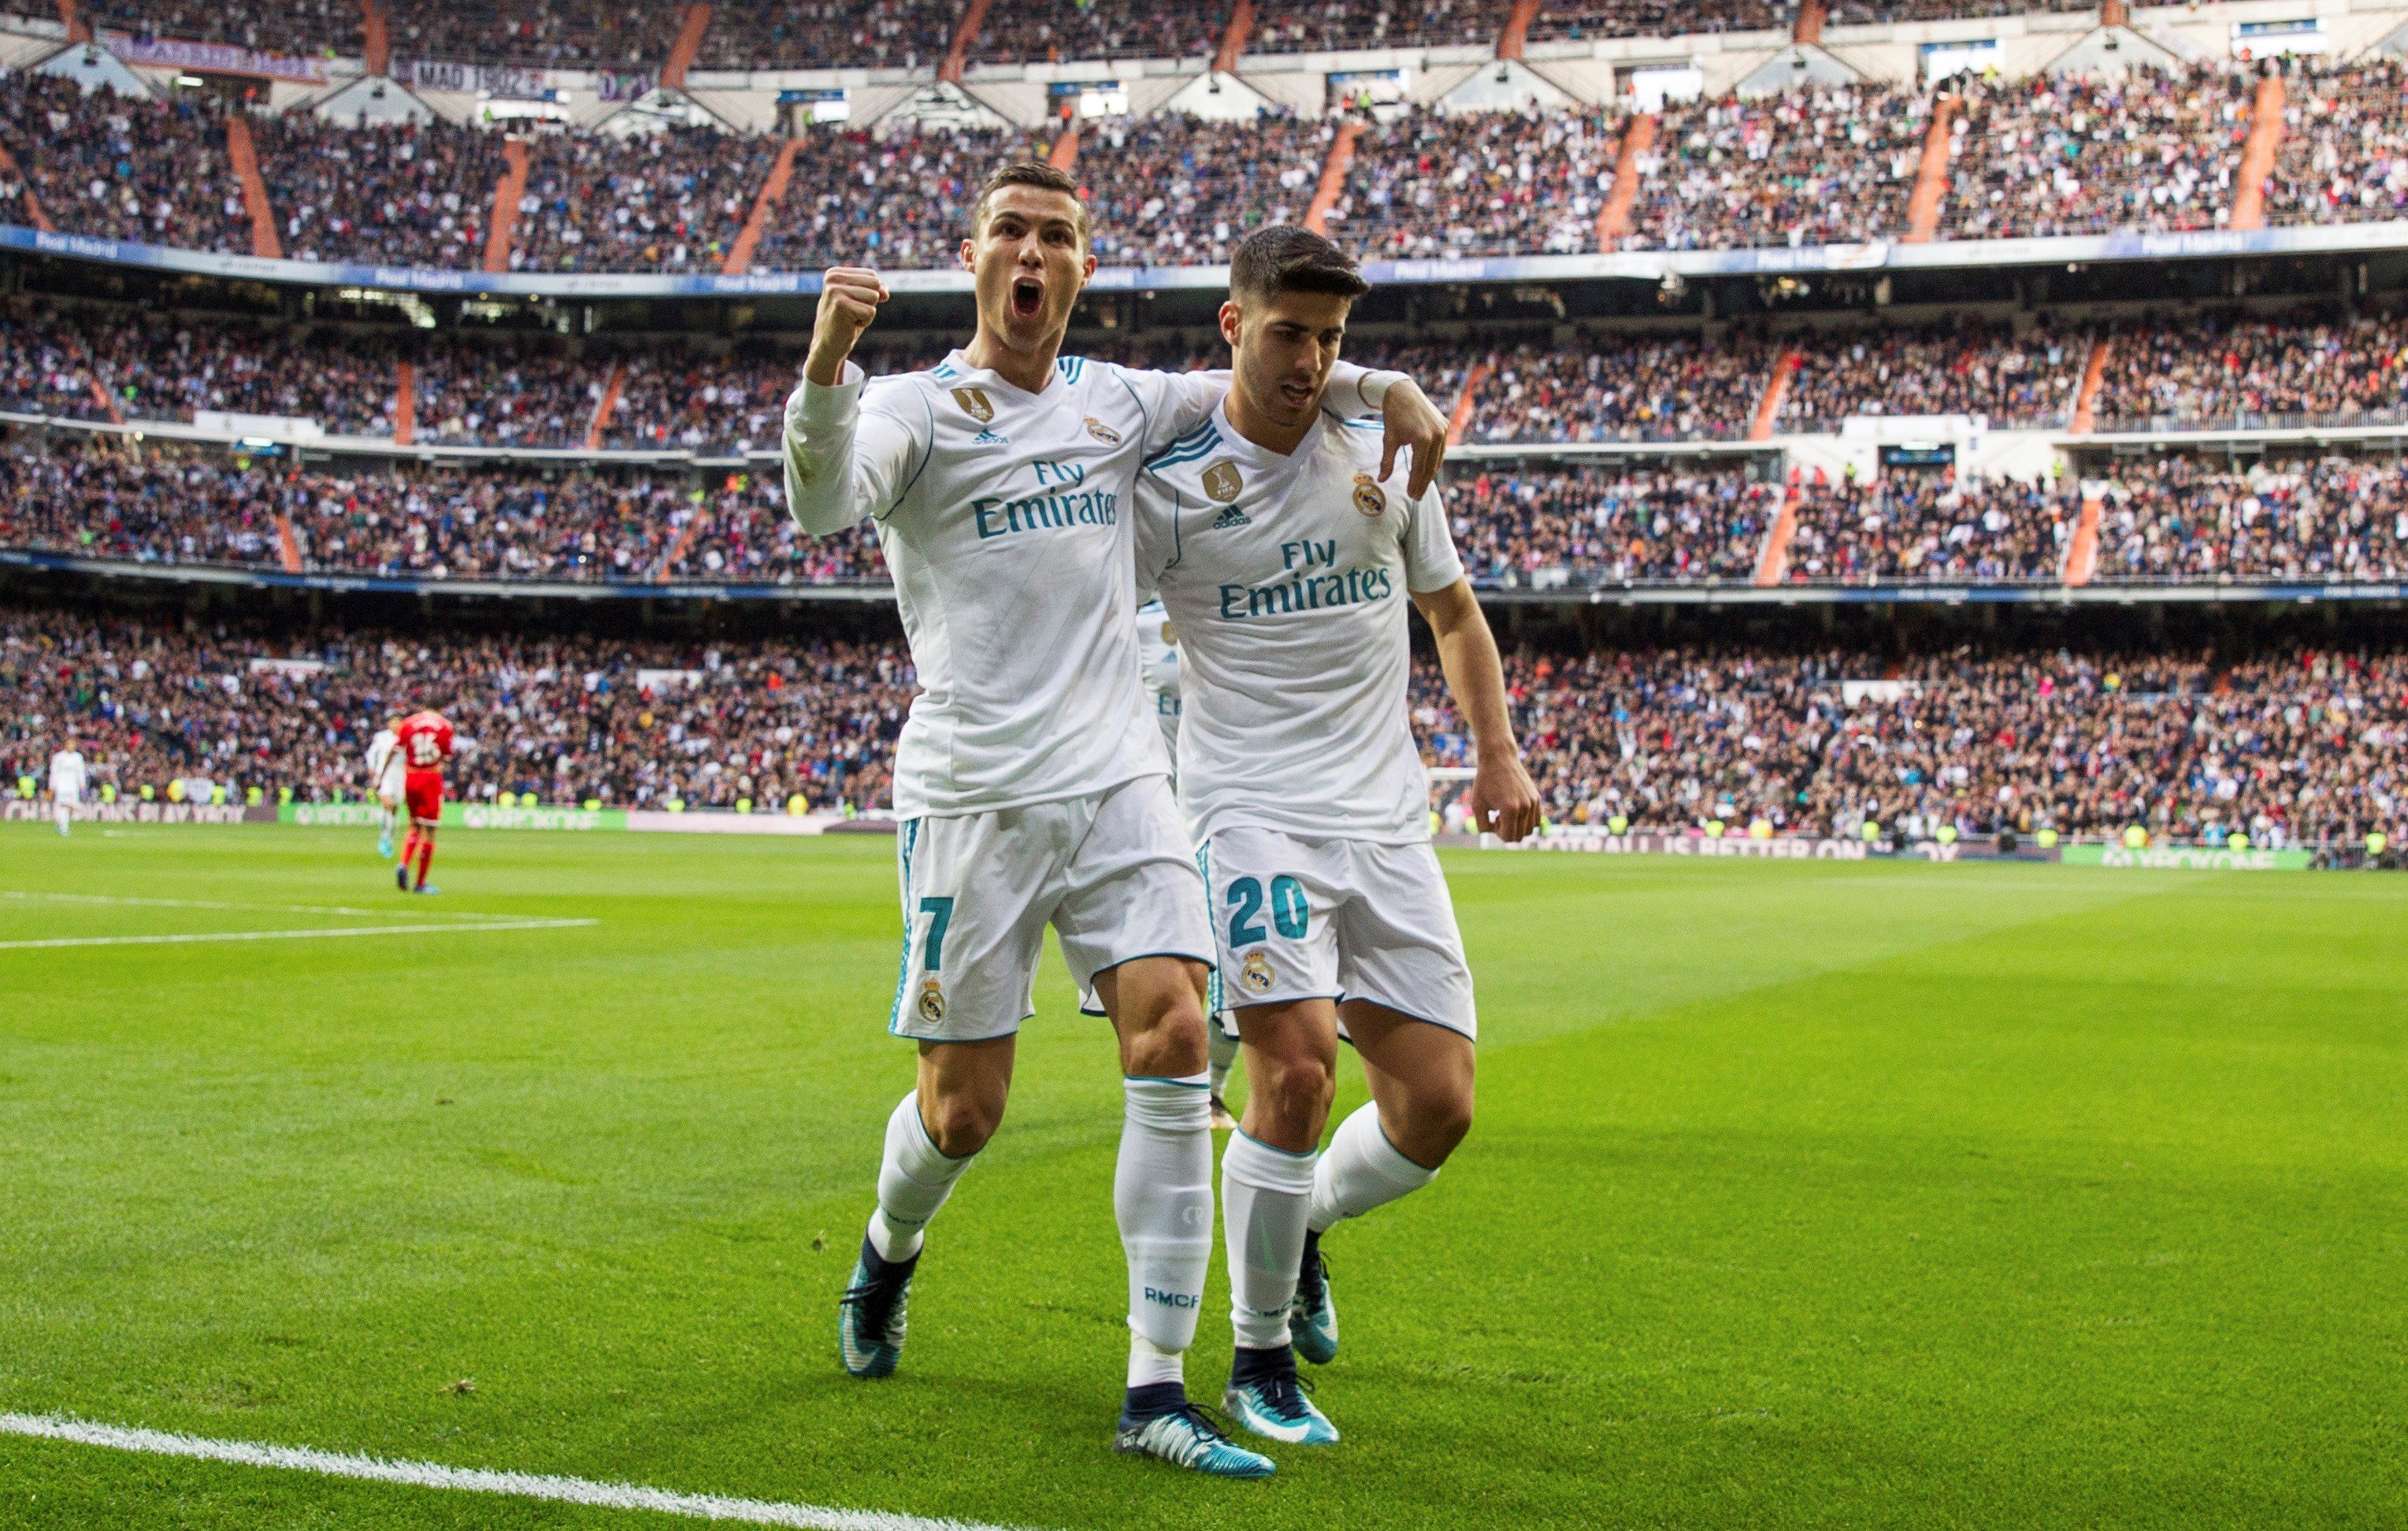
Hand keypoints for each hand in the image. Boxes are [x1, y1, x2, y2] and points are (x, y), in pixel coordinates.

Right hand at [805, 266, 888, 385]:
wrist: (828, 345)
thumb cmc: (845, 322)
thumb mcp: (861, 300)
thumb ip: (875, 290)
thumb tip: (885, 292)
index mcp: (835, 273)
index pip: (872, 276)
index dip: (869, 293)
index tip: (852, 304)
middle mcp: (833, 278)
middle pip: (875, 284)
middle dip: (870, 302)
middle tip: (853, 312)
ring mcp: (835, 290)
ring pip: (874, 297)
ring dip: (867, 312)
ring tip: (851, 318)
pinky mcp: (840, 305)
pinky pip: (871, 311)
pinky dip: (865, 322)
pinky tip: (850, 325)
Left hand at [1377, 379, 1448, 500]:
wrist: (1402, 391)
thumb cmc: (1393, 415)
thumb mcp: (1389, 439)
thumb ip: (1386, 461)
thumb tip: (1381, 480)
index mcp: (1423, 439)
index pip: (1419, 468)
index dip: (1415, 484)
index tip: (1411, 495)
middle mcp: (1437, 435)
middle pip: (1431, 467)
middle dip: (1423, 483)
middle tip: (1417, 496)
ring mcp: (1443, 430)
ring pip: (1438, 459)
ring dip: (1430, 474)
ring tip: (1421, 486)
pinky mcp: (1445, 426)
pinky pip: (1441, 449)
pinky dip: (1435, 460)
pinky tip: (1428, 469)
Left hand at [1470, 752, 1542, 842]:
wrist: (1499, 759)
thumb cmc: (1485, 781)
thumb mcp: (1477, 804)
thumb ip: (1482, 825)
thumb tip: (1495, 832)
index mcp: (1510, 809)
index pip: (1509, 837)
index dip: (1498, 833)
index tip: (1492, 819)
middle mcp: (1525, 807)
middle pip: (1520, 836)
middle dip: (1507, 831)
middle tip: (1498, 816)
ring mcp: (1533, 802)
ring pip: (1529, 830)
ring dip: (1517, 827)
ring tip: (1507, 813)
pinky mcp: (1536, 798)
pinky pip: (1536, 821)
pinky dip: (1526, 821)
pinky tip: (1515, 810)